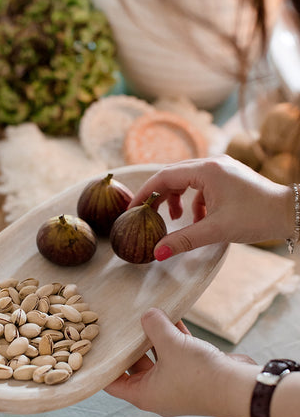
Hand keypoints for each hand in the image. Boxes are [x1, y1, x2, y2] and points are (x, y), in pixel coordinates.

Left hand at [105, 308, 256, 416]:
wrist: (239, 387)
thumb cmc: (199, 374)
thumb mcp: (170, 345)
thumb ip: (153, 326)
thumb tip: (147, 314)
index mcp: (144, 394)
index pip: (113, 382)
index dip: (102, 365)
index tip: (94, 345)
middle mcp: (157, 391)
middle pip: (134, 365)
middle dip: (129, 343)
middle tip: (118, 322)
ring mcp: (176, 381)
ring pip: (157, 355)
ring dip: (152, 336)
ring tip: (144, 313)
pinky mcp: (193, 370)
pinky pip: (177, 350)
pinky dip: (172, 335)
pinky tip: (171, 314)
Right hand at [129, 155, 292, 259]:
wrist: (290, 212)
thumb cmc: (257, 216)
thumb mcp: (217, 230)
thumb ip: (184, 239)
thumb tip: (157, 252)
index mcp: (206, 170)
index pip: (164, 177)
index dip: (145, 193)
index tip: (131, 210)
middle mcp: (211, 163)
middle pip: (173, 176)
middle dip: (159, 197)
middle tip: (147, 216)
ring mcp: (220, 169)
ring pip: (186, 180)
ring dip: (177, 199)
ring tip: (175, 220)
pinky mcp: (227, 177)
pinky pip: (201, 185)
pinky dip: (194, 201)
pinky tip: (198, 219)